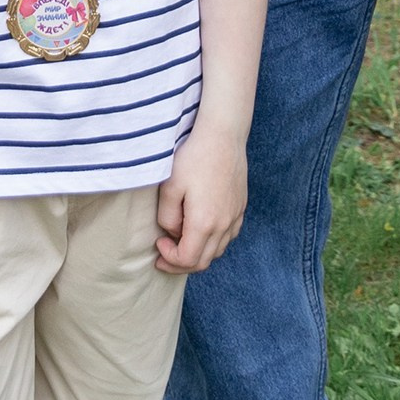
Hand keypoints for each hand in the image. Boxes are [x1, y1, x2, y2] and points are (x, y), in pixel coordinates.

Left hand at [156, 124, 247, 273]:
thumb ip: (167, 217)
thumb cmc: (193, 158)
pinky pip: (228, 237)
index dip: (170, 259)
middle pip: (204, 261)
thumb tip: (173, 232)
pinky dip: (213, 242)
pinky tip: (201, 230)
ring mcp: (235, 217)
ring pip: (217, 251)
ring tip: (181, 241)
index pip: (188, 259)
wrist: (223, 136)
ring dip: (198, 253)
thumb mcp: (170, 187)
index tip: (159, 243)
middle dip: (181, 263)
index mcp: (204, 223)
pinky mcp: (240, 208)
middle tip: (164, 253)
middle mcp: (224, 225)